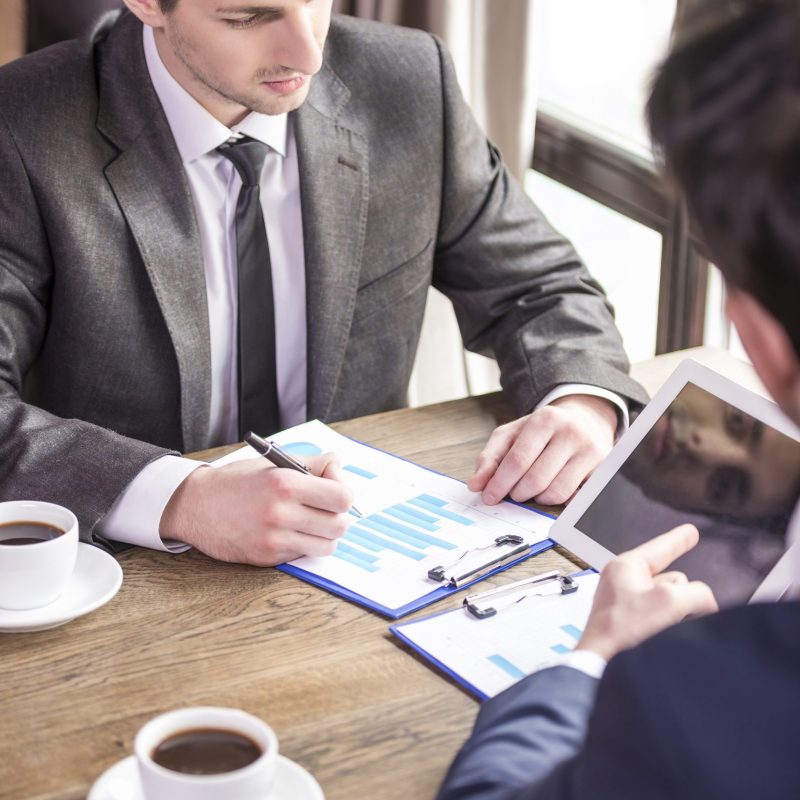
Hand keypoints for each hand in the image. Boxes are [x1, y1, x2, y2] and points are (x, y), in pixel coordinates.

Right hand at [159, 454, 353, 565]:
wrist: (195, 504)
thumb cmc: (236, 482)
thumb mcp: (273, 462)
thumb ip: (312, 464)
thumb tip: (338, 466)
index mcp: (286, 483)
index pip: (342, 497)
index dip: (343, 492)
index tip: (334, 489)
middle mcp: (281, 513)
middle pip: (340, 525)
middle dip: (338, 516)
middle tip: (325, 509)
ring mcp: (273, 539)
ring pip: (326, 546)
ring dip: (325, 535)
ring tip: (312, 522)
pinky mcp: (266, 558)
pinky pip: (302, 555)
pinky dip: (303, 545)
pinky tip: (290, 531)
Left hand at [468, 394, 616, 505]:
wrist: (585, 420)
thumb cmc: (542, 431)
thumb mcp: (512, 434)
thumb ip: (490, 457)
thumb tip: (476, 485)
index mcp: (545, 419)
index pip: (518, 460)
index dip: (500, 483)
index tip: (488, 497)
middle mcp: (571, 433)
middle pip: (536, 479)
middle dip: (518, 493)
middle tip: (513, 493)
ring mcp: (590, 451)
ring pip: (556, 492)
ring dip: (538, 498)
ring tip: (533, 489)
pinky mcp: (603, 470)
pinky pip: (575, 498)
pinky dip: (558, 500)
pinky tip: (552, 489)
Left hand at [576, 524, 717, 660]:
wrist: (602, 666)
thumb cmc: (623, 631)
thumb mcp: (670, 602)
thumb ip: (697, 593)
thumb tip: (705, 602)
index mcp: (626, 567)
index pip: (660, 547)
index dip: (679, 539)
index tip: (690, 531)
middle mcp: (624, 581)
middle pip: (672, 579)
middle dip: (683, 596)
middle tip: (675, 615)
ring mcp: (626, 603)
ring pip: (669, 601)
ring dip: (677, 614)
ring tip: (661, 631)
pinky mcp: (630, 624)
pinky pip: (661, 618)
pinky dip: (669, 626)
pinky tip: (662, 638)